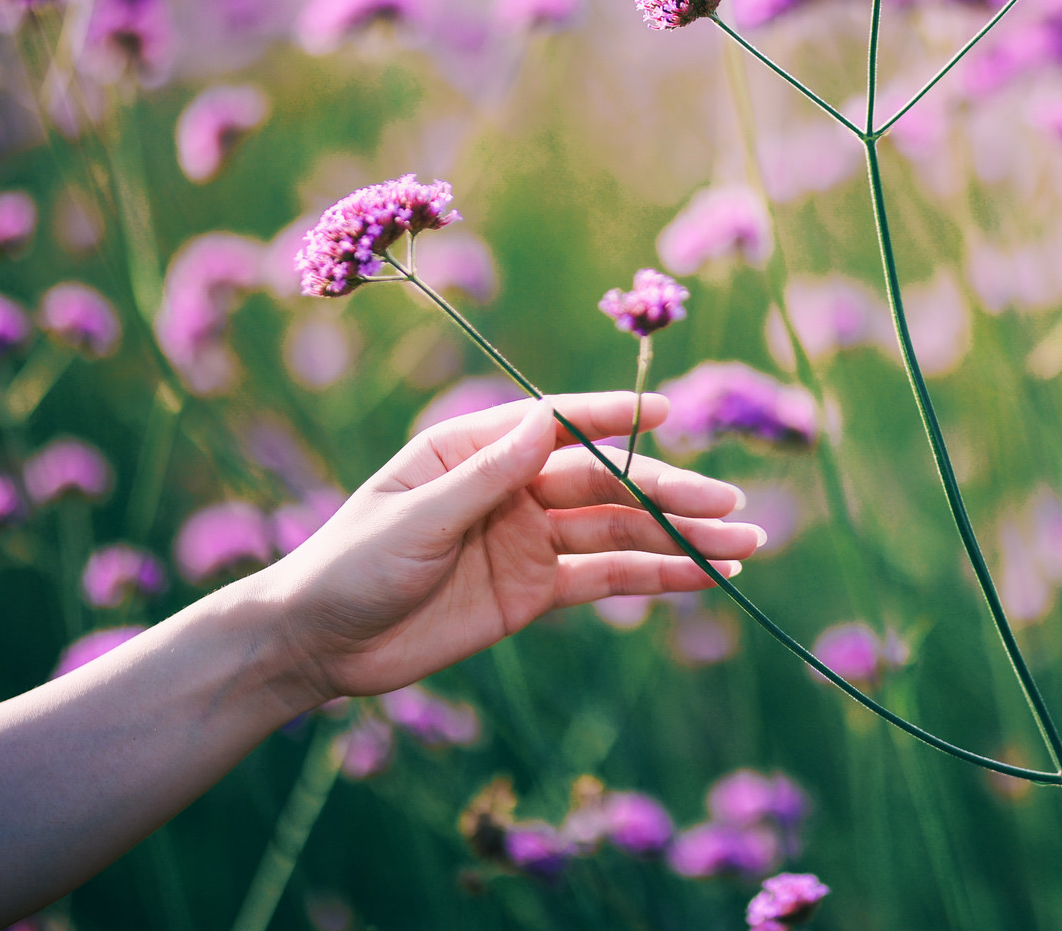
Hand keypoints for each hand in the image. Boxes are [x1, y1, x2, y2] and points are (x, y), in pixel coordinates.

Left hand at [261, 393, 762, 704]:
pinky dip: (657, 578)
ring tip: (745, 547)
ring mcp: (531, 539)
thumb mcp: (413, 519)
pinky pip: (606, 580)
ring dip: (681, 539)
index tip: (665, 414)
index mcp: (475, 449)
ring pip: (621, 533)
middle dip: (672, 495)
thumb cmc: (347, 566)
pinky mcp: (536, 592)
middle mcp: (513, 486)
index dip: (613, 419)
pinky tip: (706, 577)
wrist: (316, 646)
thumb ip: (485, 477)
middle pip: (608, 485)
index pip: (558, 425)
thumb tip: (543, 421)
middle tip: (733, 508)